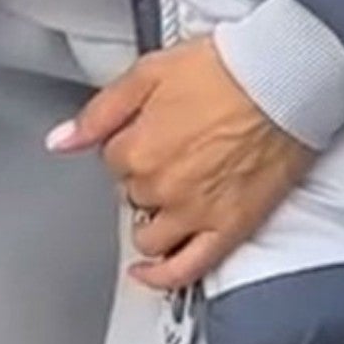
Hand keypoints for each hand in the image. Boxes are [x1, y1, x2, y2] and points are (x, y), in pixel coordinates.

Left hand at [45, 34, 315, 290]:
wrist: (284, 78)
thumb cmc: (226, 68)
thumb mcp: (150, 72)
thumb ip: (101, 111)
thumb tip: (60, 141)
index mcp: (137, 148)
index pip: (112, 159)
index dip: (131, 142)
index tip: (150, 130)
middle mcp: (161, 187)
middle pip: (132, 194)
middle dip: (144, 175)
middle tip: (171, 149)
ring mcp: (195, 213)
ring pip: (150, 235)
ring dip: (151, 219)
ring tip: (170, 196)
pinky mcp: (228, 228)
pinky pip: (185, 269)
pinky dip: (162, 275)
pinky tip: (148, 272)